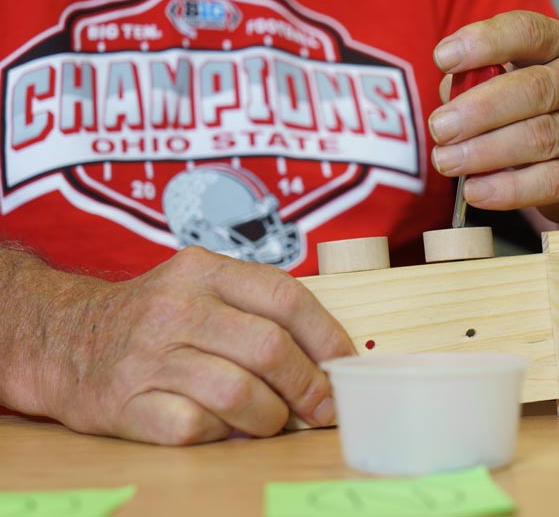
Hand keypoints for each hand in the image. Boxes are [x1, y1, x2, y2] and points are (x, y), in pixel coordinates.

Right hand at [38, 247, 353, 444]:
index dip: (326, 336)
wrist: (64, 338)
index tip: (345, 365)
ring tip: (270, 420)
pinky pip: (195, 428)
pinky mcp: (126, 403)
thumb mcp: (202, 288)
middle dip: (308, 387)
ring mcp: (148, 356)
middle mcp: (175, 308)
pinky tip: (221, 427)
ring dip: (268, 418)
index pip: (285, 297)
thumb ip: (257, 310)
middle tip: (322, 408)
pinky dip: (220, 434)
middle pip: (268, 349)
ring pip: (238, 394)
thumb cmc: (155, 318)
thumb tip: (330, 358)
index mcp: (204, 271)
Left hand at [429, 11, 558, 224]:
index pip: (527, 32)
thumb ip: (476, 79)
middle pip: (532, 90)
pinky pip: (548, 181)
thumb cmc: (537, 109)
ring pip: (538, 138)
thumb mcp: (511, 80)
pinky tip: (475, 190)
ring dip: (484, 151)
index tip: (443, 57)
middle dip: (479, 109)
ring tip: (446, 161)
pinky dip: (508, 188)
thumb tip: (449, 94)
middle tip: (440, 127)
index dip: (484, 42)